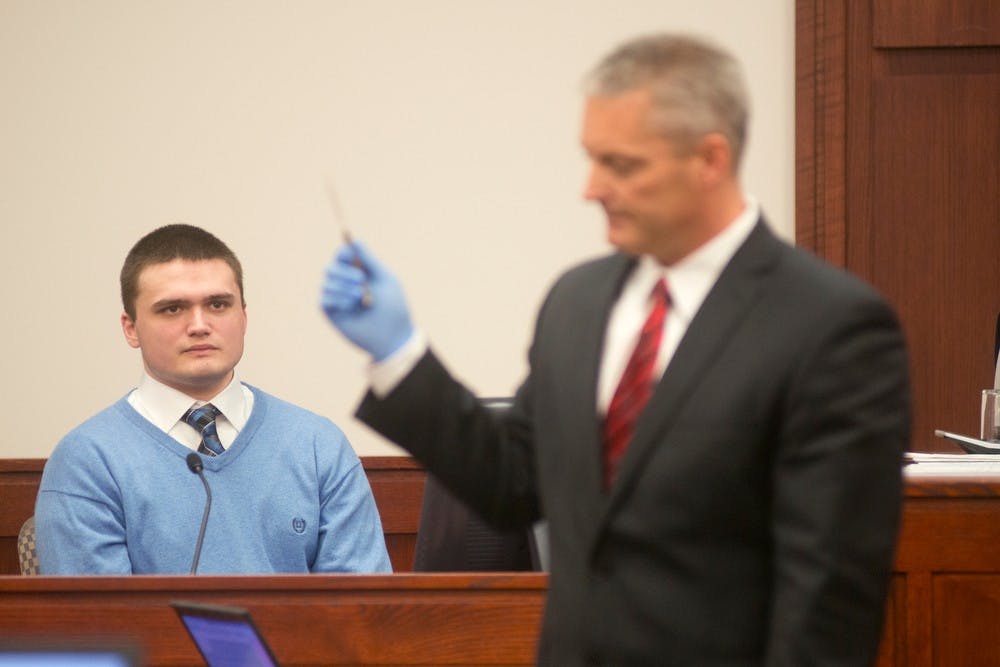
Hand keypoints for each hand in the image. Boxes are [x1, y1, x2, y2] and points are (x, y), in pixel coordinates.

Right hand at [320, 242, 413, 360]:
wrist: (393, 336)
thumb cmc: (394, 307)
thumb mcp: (385, 279)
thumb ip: (370, 260)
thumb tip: (354, 241)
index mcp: (361, 273)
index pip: (343, 257)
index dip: (344, 253)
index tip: (350, 255)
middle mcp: (347, 285)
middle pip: (331, 268)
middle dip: (344, 271)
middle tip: (361, 279)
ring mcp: (339, 299)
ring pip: (326, 283)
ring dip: (342, 286)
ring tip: (360, 296)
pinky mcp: (333, 314)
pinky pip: (324, 300)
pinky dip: (336, 299)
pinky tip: (350, 305)